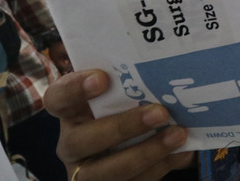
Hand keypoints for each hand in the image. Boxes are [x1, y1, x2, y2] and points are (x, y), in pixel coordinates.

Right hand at [44, 69, 194, 180]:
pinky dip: (161, 167)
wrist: (131, 141)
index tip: (102, 78)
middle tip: (160, 113)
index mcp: (70, 112)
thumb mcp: (121, 93)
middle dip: (123, 127)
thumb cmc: (125, 107)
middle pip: (82, 141)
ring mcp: (87, 171)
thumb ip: (129, 83)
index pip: (57, 99)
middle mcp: (72, 143)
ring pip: (106, 171)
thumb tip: (163, 69)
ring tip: (178, 135)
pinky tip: (183, 152)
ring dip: (146, 153)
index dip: (74, 89)